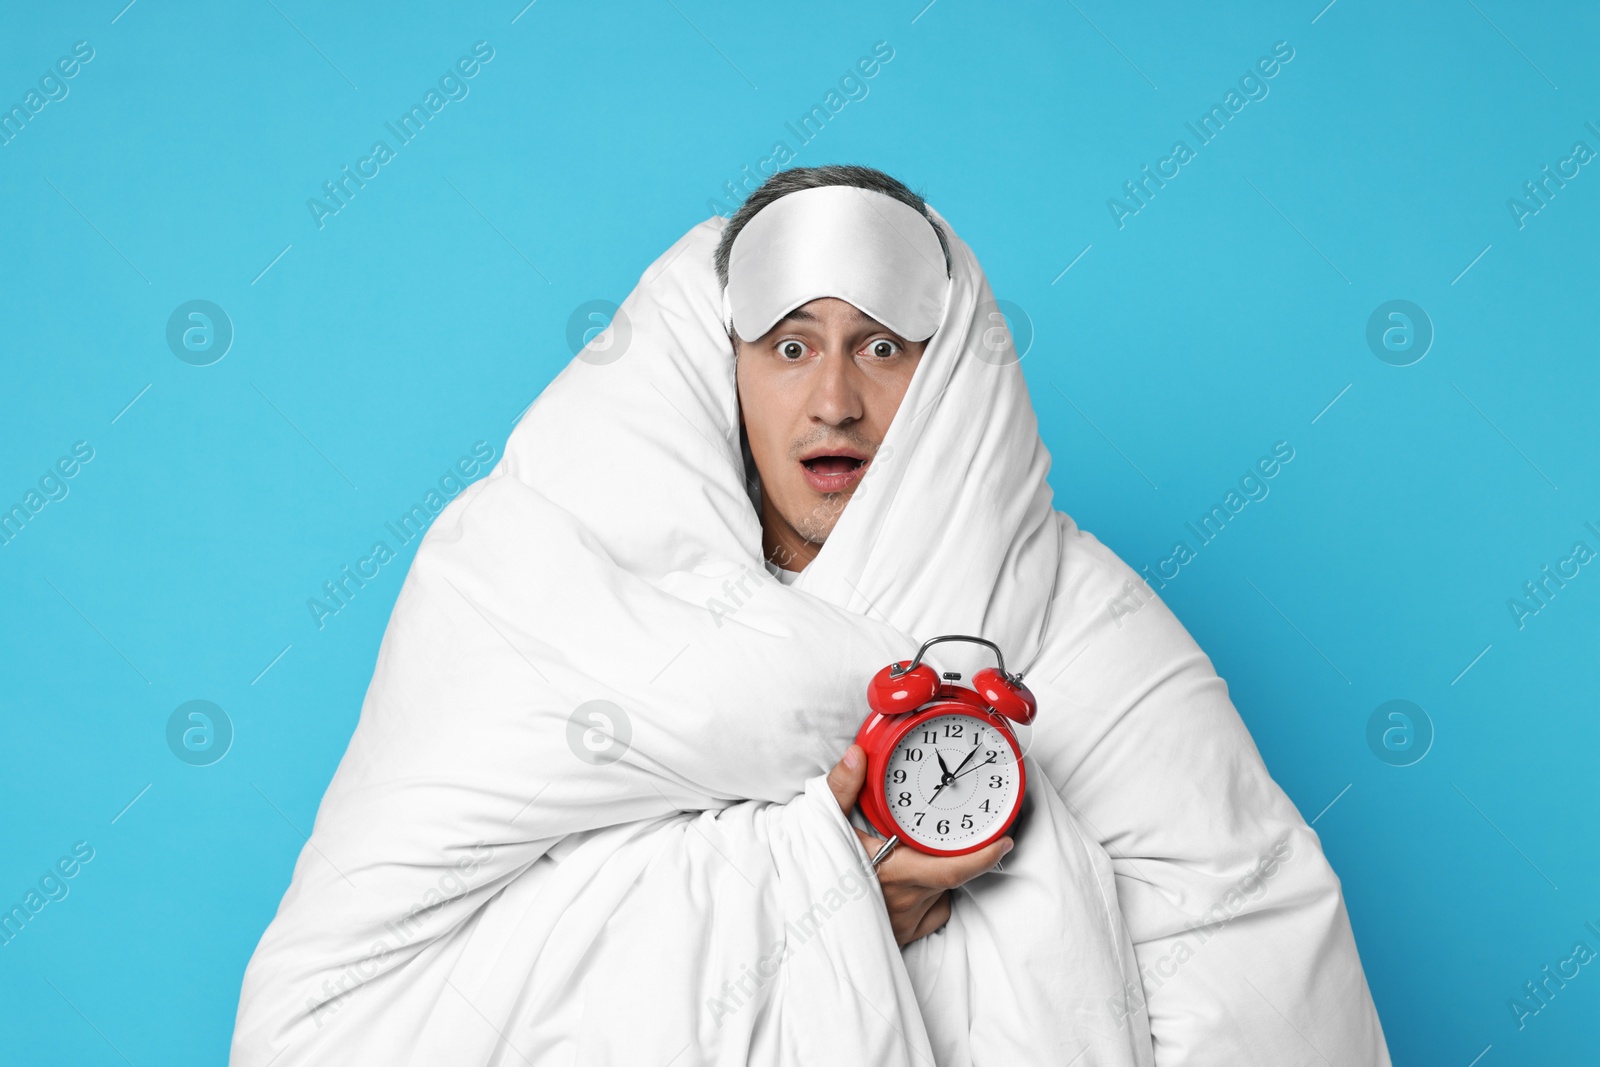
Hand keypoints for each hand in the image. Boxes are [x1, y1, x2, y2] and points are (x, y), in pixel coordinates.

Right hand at [827, 744, 1012, 945]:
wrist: (803, 926)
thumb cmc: (816, 875)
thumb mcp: (821, 826)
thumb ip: (841, 788)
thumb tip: (856, 755)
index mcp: (894, 871)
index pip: (952, 868)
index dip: (983, 858)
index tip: (1003, 843)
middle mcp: (906, 900)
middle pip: (951, 874)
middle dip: (960, 854)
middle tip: (968, 834)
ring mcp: (907, 921)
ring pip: (943, 892)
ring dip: (940, 872)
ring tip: (921, 853)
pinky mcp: (905, 935)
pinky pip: (933, 913)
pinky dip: (933, 897)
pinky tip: (915, 884)